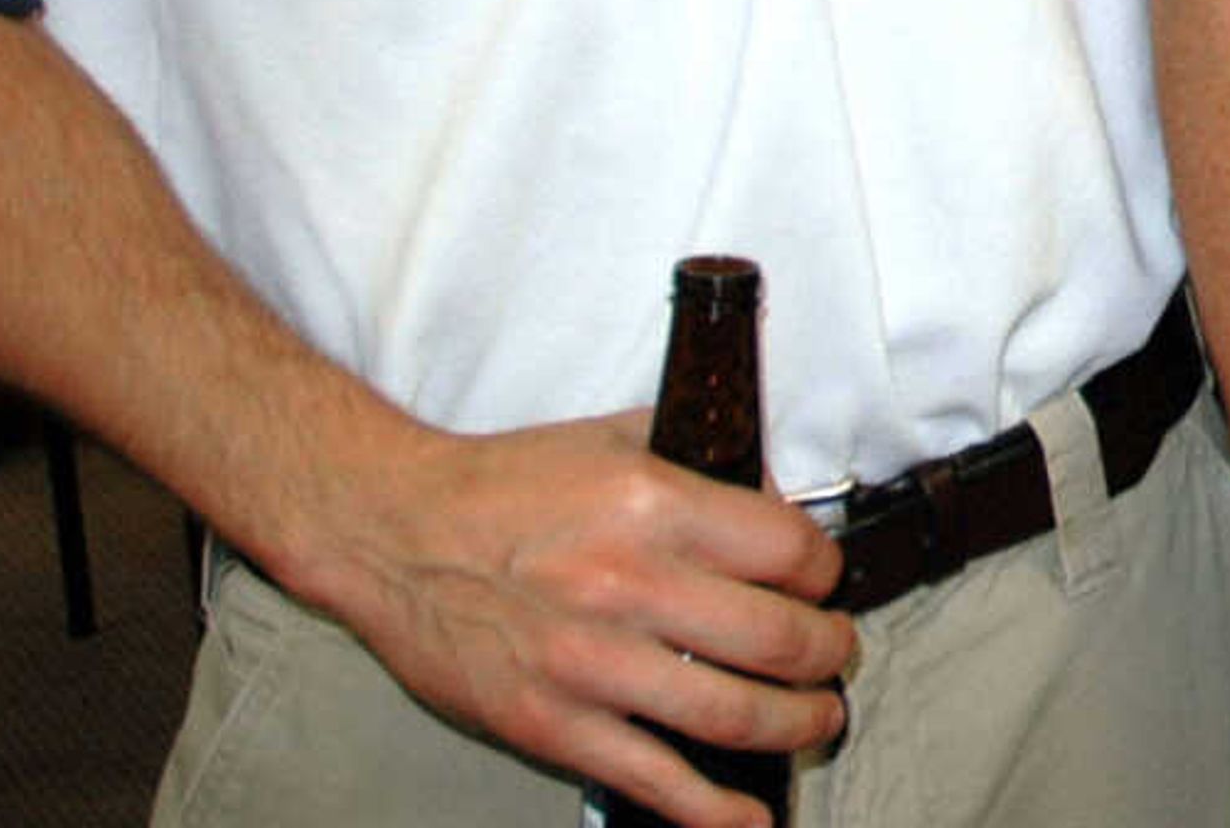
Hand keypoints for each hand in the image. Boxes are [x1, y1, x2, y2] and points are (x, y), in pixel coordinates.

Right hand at [296, 410, 854, 827]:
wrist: (394, 532)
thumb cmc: (504, 486)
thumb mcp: (618, 440)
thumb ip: (704, 464)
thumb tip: (779, 500)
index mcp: (655, 507)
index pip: (791, 551)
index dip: (825, 571)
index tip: (823, 583)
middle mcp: (630, 587)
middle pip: (779, 638)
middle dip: (828, 654)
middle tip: (834, 655)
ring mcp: (590, 665)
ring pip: (733, 714)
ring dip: (796, 724)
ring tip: (816, 719)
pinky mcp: (552, 726)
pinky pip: (653, 778)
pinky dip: (712, 809)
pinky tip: (748, 816)